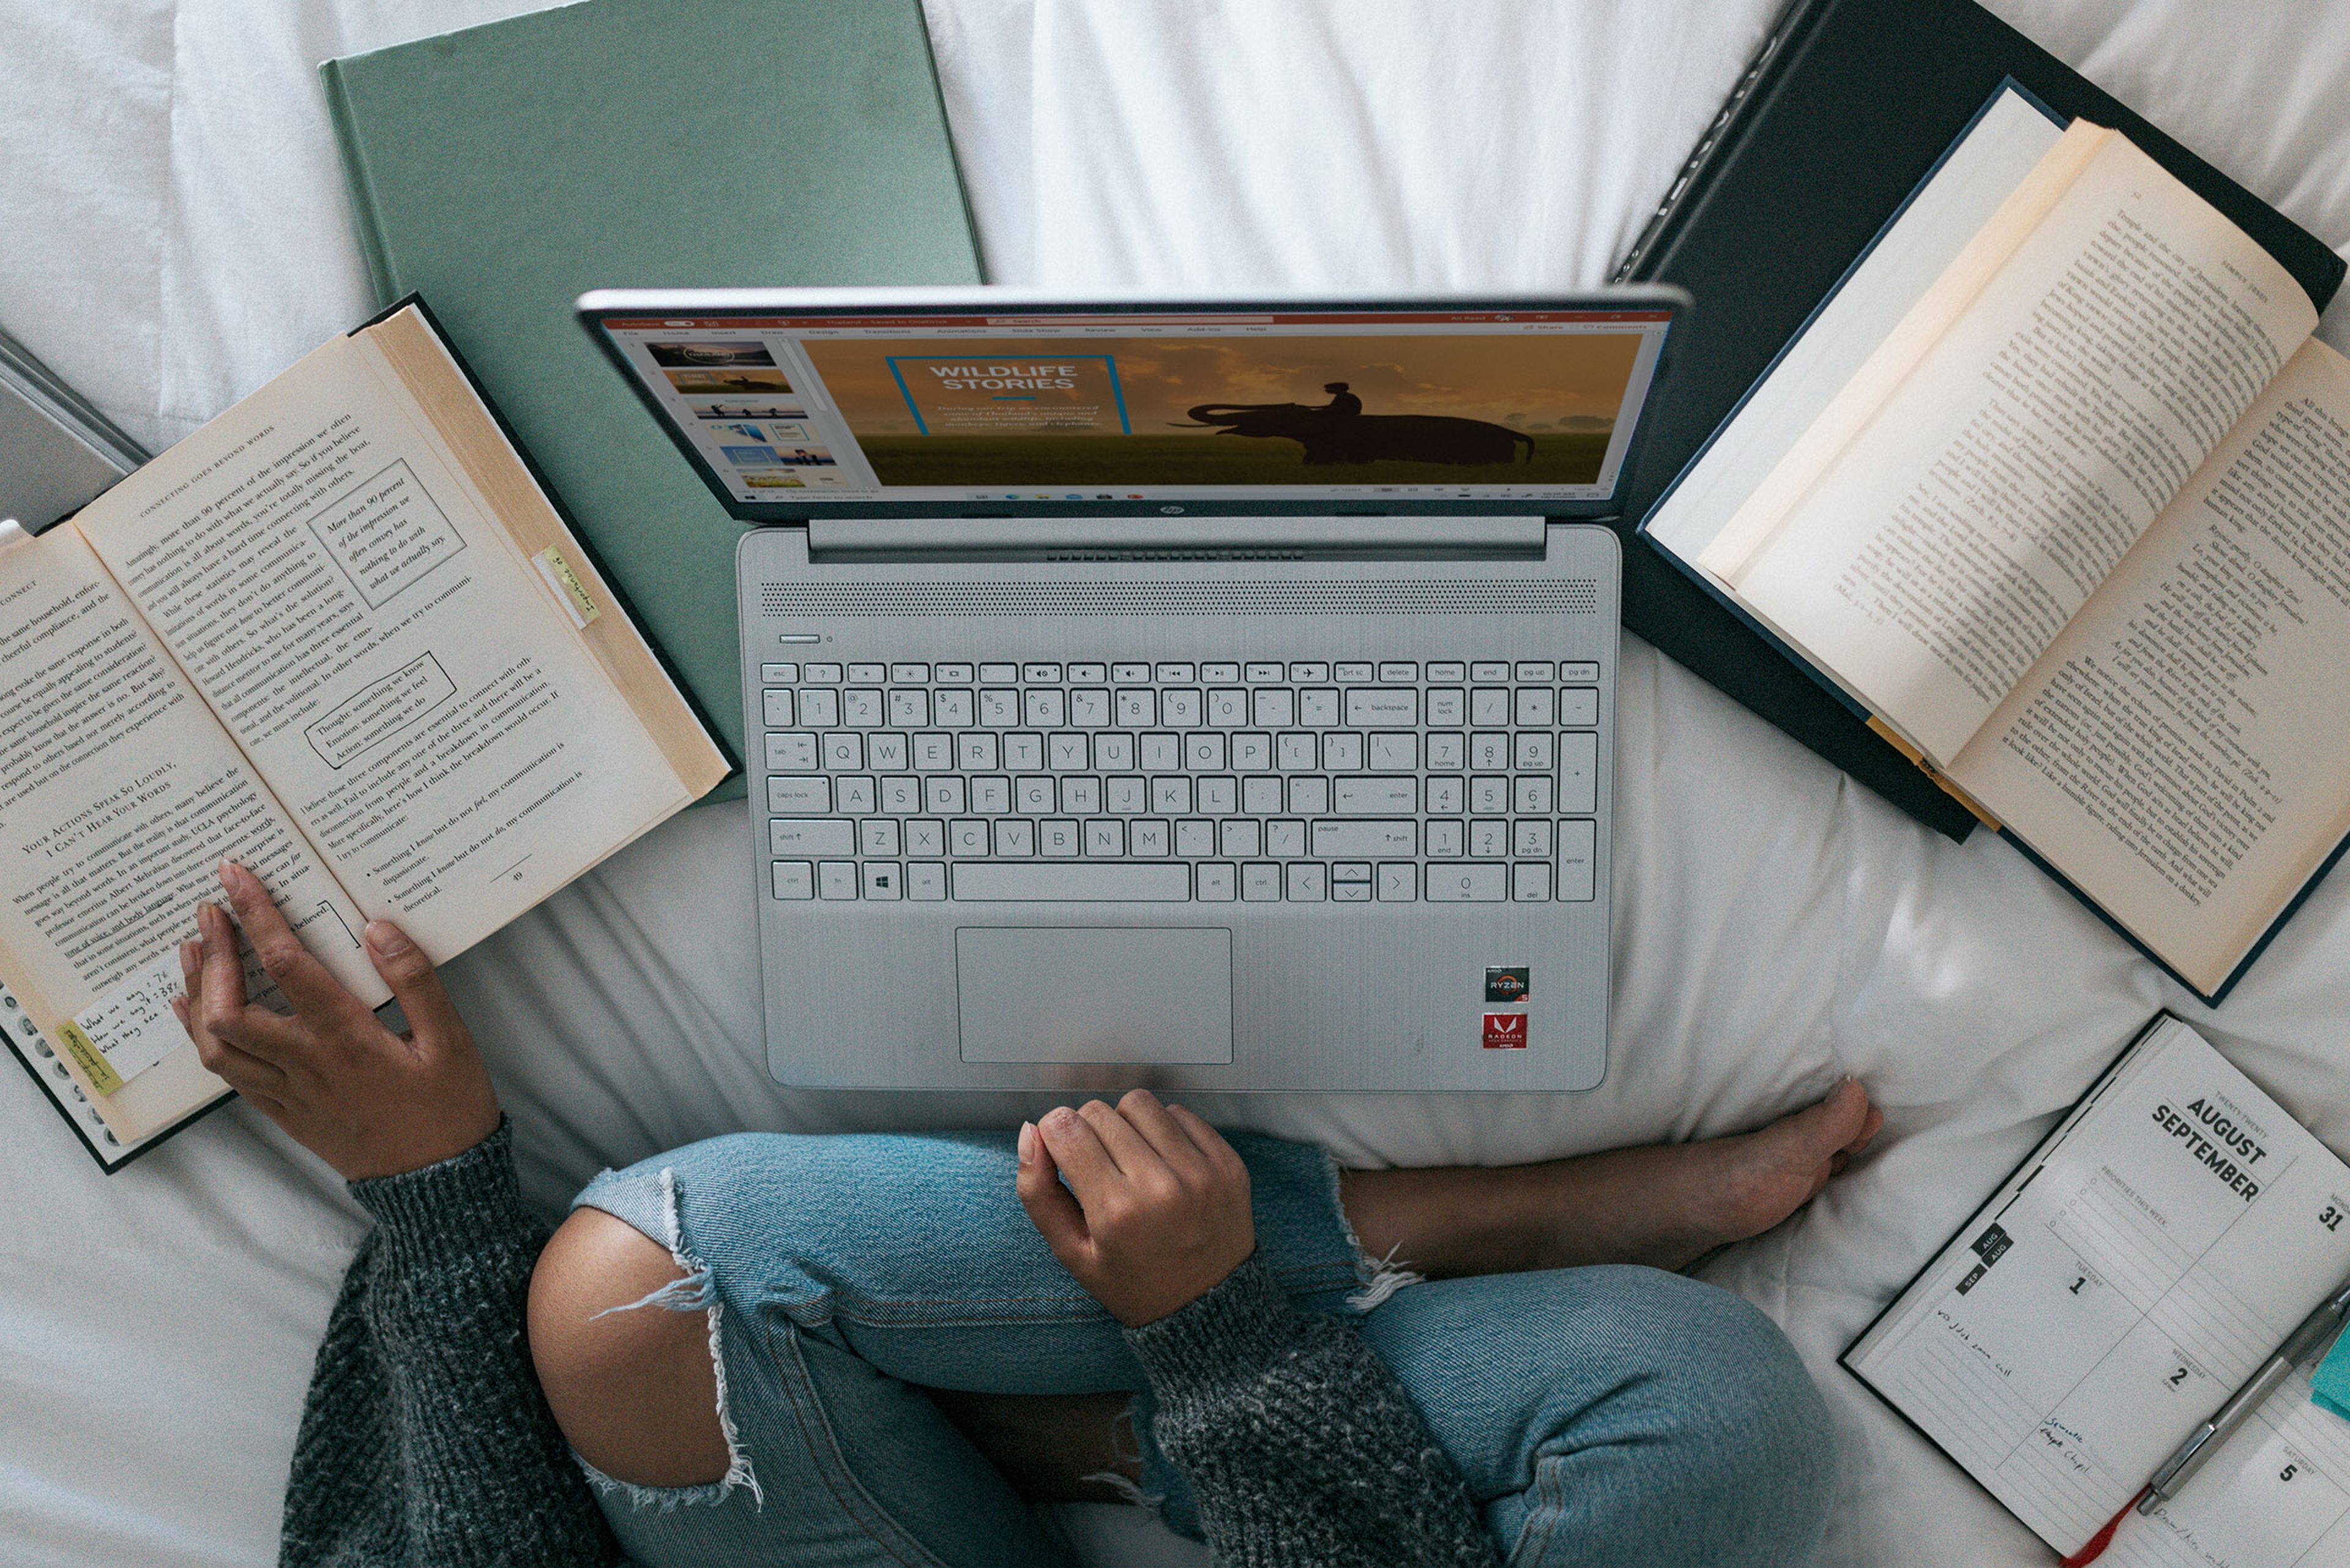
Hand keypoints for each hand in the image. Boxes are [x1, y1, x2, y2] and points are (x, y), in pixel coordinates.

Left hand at [175, 861, 500, 1181]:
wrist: (437, 1184)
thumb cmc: (449, 1109)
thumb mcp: (451, 1040)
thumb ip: (415, 981)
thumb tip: (377, 928)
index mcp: (344, 1038)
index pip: (285, 965)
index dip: (257, 916)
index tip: (237, 877)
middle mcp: (304, 1064)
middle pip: (228, 1007)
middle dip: (213, 954)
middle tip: (210, 912)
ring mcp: (287, 1092)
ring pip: (215, 1043)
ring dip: (197, 992)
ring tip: (194, 951)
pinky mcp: (284, 1112)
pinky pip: (227, 1074)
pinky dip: (202, 1037)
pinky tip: (195, 1012)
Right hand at [1016, 1089, 1254, 1326]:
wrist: (1208, 1305)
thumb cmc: (1134, 1282)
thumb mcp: (1073, 1253)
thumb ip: (1038, 1193)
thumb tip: (1030, 1131)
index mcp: (1116, 1212)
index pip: (1065, 1127)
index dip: (1054, 1134)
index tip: (1061, 1153)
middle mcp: (1161, 1186)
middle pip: (1099, 1112)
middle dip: (1087, 1132)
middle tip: (1097, 1168)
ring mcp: (1200, 1171)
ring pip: (1139, 1104)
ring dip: (1125, 1124)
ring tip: (1130, 1161)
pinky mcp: (1227, 1162)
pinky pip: (1180, 1114)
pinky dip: (1163, 1129)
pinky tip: (1162, 1163)